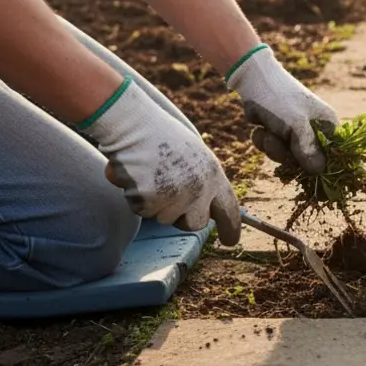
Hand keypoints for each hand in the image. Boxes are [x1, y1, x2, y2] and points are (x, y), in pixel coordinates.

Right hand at [83, 78, 242, 244]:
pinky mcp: (149, 200)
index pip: (229, 209)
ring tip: (150, 174)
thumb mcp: (195, 157)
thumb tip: (206, 208)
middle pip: (195, 224)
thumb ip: (203, 182)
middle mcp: (198, 189)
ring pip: (163, 218)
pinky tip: (136, 174)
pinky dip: (135, 196)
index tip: (230, 241)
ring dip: (154, 203)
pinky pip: (141, 210)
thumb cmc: (163, 137)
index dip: (231, 228)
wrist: (134, 125)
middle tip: (168, 193)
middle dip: (181, 216)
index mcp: (214, 175)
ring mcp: (174, 196)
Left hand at [225, 45, 338, 173]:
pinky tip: (259, 128)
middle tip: (276, 141)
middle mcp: (314, 129)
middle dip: (287, 154)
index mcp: (327, 125)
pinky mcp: (278, 132)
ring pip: (286, 156)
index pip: (331, 155)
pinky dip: (263, 141)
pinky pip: (273, 148)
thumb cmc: (281, 99)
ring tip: (266, 131)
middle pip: (305, 160)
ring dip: (272, 147)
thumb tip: (320, 172)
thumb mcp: (296, 125)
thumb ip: (308, 150)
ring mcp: (295, 131)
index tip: (303, 170)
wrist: (252, 80)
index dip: (318, 165)